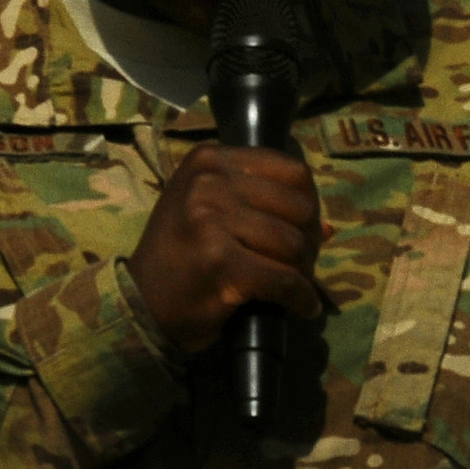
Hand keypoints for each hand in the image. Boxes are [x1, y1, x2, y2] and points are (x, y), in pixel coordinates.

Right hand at [129, 143, 325, 353]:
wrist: (140, 303)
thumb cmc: (180, 257)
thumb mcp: (211, 214)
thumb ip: (264, 209)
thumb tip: (329, 226)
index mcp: (210, 160)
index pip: (292, 171)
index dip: (309, 205)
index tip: (303, 231)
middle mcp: (209, 182)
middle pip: (299, 208)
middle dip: (309, 242)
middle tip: (300, 265)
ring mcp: (213, 220)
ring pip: (294, 244)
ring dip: (304, 273)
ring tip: (295, 286)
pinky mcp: (222, 263)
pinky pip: (285, 281)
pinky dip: (301, 299)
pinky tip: (301, 308)